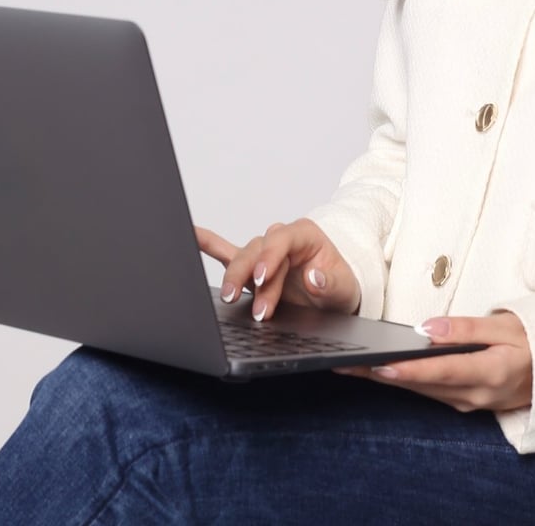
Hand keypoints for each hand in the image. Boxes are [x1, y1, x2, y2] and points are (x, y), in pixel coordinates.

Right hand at [195, 219, 360, 320]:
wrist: (334, 297)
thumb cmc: (340, 287)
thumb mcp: (345, 289)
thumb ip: (330, 283)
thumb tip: (313, 276)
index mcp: (305, 236)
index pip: (281, 240)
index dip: (269, 257)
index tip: (262, 279)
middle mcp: (280, 240)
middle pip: (257, 251)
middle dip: (247, 275)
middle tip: (241, 299)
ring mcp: (263, 253)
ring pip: (241, 258)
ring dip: (234, 278)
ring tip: (228, 298)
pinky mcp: (251, 267)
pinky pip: (225, 252)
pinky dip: (206, 244)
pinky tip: (189, 236)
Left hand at [334, 312, 532, 411]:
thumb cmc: (532, 343)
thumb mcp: (507, 327)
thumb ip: (468, 328)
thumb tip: (428, 328)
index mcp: (490, 373)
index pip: (440, 371)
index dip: (408, 369)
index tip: (379, 364)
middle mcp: (475, 395)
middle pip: (419, 384)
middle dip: (379, 374)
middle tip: (344, 363)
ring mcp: (466, 402)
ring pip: (416, 390)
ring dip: (382, 378)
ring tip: (348, 365)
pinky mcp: (459, 402)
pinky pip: (423, 391)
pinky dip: (398, 380)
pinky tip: (374, 370)